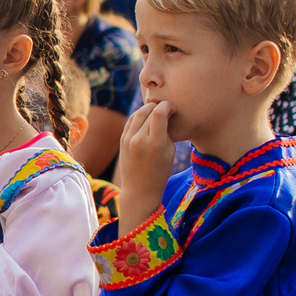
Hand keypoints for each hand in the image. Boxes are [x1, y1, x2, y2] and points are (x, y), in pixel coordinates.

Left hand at [115, 99, 176, 222]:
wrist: (139, 189)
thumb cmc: (160, 171)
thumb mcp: (170, 151)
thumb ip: (167, 131)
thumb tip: (164, 113)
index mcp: (155, 143)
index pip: (159, 113)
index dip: (167, 106)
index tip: (173, 109)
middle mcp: (139, 139)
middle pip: (149, 111)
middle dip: (159, 106)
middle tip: (166, 110)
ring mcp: (128, 139)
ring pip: (138, 113)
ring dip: (148, 108)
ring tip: (157, 111)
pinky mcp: (122, 140)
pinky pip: (131, 120)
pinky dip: (139, 115)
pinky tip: (147, 117)